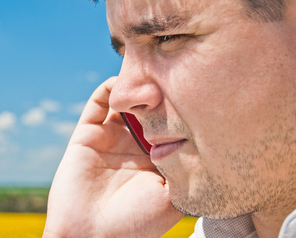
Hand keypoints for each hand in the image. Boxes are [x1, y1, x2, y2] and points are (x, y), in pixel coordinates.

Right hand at [43, 77, 183, 237]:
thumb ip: (188, 171)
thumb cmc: (138, 223)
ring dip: (134, 87)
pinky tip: (124, 84)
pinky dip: (109, 89)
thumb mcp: (175, 198)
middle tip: (170, 74)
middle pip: (146, 109)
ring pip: (123, 102)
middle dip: (157, 92)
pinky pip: (97, 104)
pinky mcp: (87, 135)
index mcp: (154, 159)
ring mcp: (109, 139)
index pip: (168, 123)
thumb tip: (209, 143)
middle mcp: (133, 146)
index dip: (177, 106)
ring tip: (148, 74)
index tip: (190, 88)